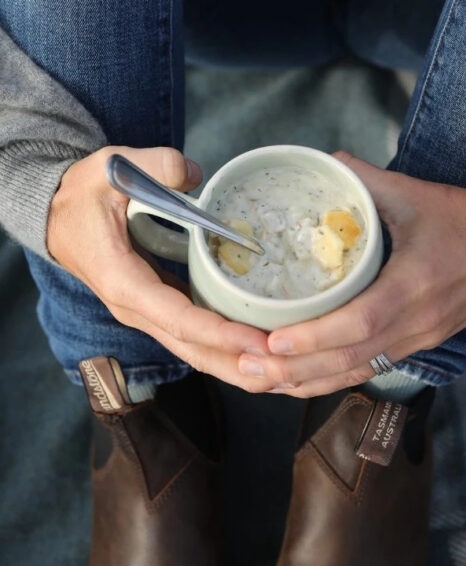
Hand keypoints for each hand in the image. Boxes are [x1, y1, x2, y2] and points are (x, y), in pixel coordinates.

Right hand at [47, 146, 271, 391]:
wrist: (57, 217)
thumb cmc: (81, 196)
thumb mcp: (108, 168)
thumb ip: (152, 165)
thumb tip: (192, 174)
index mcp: (124, 283)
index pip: (179, 319)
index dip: (220, 333)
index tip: (259, 342)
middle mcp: (137, 310)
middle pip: (193, 351)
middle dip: (237, 366)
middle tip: (284, 375)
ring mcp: (148, 314)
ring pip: (195, 352)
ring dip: (236, 366)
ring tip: (281, 376)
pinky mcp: (160, 309)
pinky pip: (195, 338)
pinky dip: (226, 349)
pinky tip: (259, 352)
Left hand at [238, 151, 465, 396]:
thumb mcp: (418, 194)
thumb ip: (367, 179)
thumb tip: (325, 163)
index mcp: (414, 286)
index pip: (359, 323)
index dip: (314, 337)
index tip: (273, 340)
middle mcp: (414, 324)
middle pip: (349, 360)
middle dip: (295, 369)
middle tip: (248, 365)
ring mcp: (415, 342)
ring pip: (354, 374)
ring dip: (305, 382)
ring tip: (259, 379)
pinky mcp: (413, 348)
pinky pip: (365, 372)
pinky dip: (328, 381)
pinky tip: (296, 383)